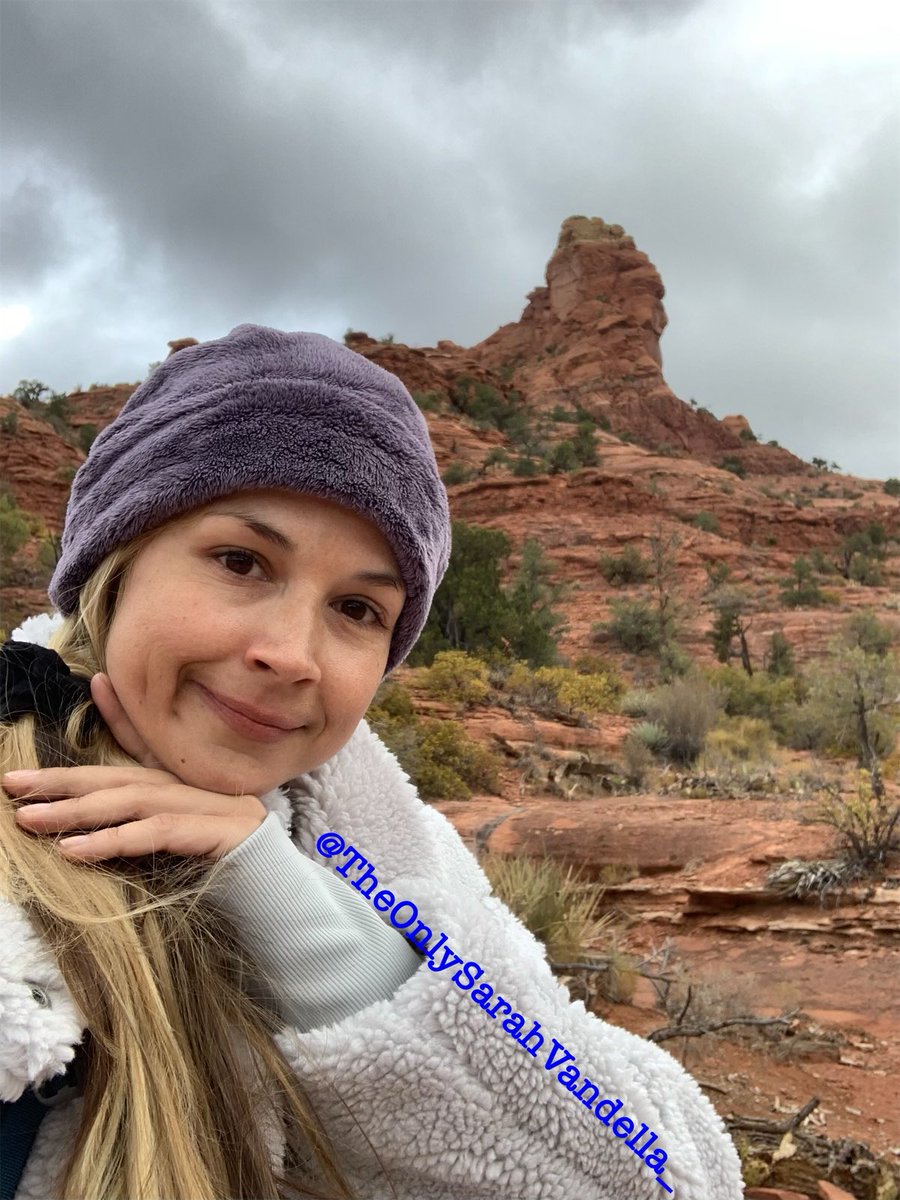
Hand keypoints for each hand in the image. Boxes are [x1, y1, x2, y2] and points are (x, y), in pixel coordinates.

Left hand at [2, 672, 265, 860]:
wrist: (286, 903)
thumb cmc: (236, 884)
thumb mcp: (188, 852)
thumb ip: (152, 831)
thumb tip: (96, 831)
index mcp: (196, 788)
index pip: (151, 747)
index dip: (121, 714)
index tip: (93, 683)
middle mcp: (202, 789)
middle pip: (124, 777)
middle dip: (64, 780)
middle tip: (13, 785)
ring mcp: (212, 807)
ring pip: (134, 801)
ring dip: (75, 811)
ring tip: (28, 819)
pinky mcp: (218, 834)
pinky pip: (156, 833)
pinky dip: (112, 840)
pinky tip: (74, 850)